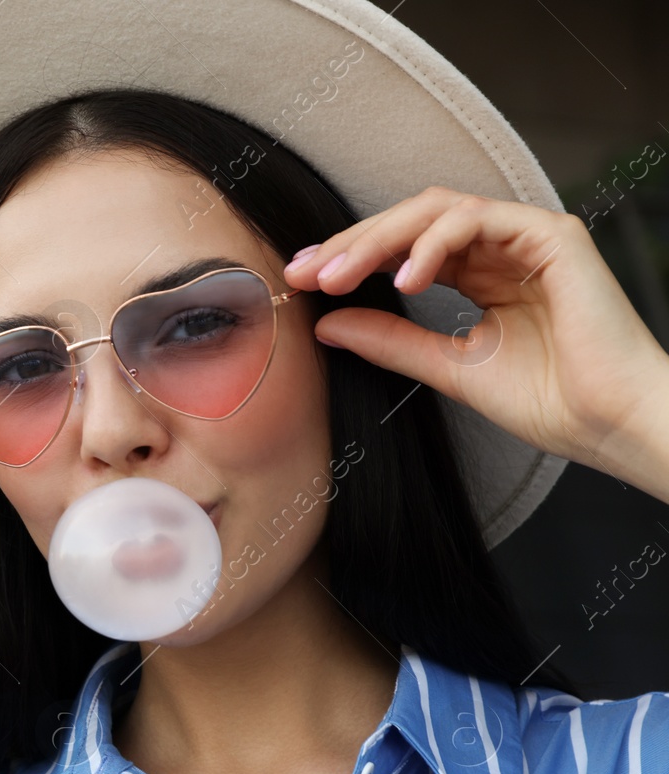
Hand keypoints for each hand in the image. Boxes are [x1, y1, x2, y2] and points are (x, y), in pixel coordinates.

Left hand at [283, 186, 668, 485]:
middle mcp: (501, 250)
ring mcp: (527, 238)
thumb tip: (327, 323)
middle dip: (352, 244)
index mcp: (479, 276)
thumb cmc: (550, 401)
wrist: (609, 424)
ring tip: (339, 276)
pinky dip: (433, 243)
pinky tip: (404, 279)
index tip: (301, 281)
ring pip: (437, 211)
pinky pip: (478, 219)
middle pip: (411, 223)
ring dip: (380, 240)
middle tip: (306, 272)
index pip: (403, 249)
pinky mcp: (551, 236)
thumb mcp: (449, 367)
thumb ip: (392, 341)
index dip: (350, 259)